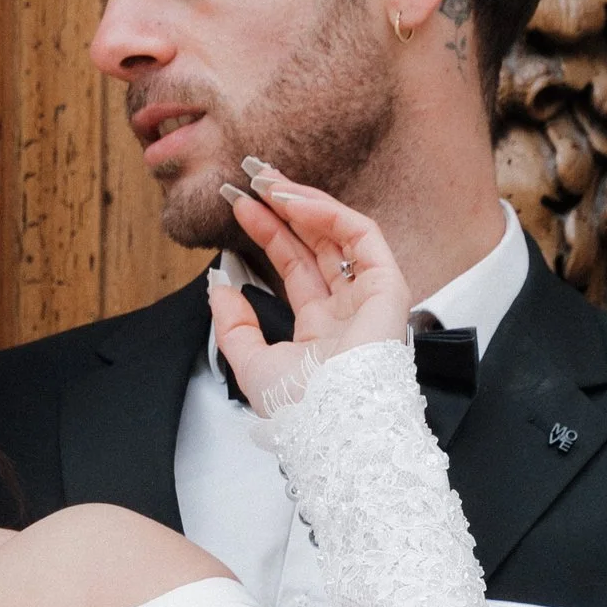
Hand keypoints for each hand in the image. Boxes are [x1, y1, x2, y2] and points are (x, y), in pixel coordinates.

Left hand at [210, 160, 411, 413]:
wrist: (332, 426)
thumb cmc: (300, 410)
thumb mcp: (251, 365)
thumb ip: (234, 327)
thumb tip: (218, 288)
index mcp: (320, 330)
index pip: (294, 268)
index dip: (268, 235)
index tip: (240, 206)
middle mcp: (347, 309)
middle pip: (315, 244)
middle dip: (285, 209)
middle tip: (253, 180)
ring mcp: (369, 296)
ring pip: (338, 233)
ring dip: (303, 203)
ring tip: (268, 182)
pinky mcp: (388, 286)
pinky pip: (361, 235)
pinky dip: (328, 213)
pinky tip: (293, 201)